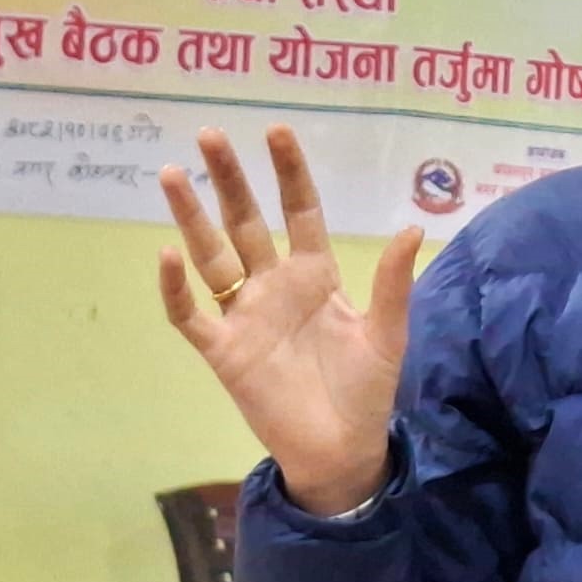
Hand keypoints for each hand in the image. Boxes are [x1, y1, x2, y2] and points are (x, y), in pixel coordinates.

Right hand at [158, 125, 422, 514]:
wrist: (343, 450)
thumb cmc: (366, 390)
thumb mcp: (388, 332)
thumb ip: (393, 282)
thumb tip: (413, 228)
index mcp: (316, 275)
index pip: (300, 212)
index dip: (290, 174)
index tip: (278, 131)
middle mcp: (275, 286)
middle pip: (247, 223)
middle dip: (231, 180)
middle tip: (211, 134)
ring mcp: (245, 316)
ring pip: (212, 256)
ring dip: (192, 217)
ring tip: (174, 173)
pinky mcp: (224, 352)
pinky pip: (191, 315)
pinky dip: (177, 288)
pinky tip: (168, 253)